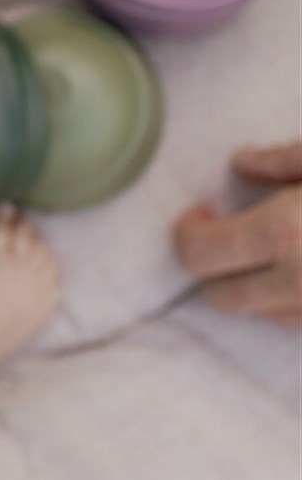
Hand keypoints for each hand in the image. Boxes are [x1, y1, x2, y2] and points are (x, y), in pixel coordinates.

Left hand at [173, 141, 301, 322]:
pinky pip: (300, 321)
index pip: (199, 255)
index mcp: (284, 234)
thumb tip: (243, 162)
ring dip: (258, 287)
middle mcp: (300, 284)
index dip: (189, 234)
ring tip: (276, 249)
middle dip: (218, 268)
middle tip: (232, 234)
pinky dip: (293, 300)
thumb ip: (284, 159)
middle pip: (224, 296)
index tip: (200, 214)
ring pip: (264, 314)